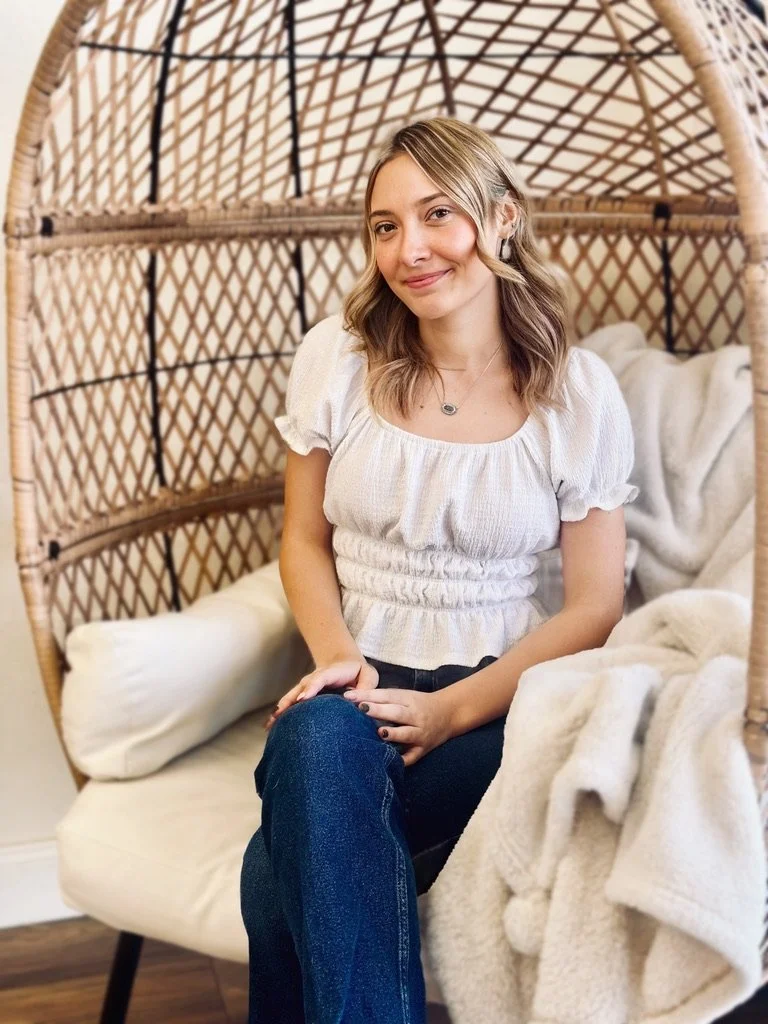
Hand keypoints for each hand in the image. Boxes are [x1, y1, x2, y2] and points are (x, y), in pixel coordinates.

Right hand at [265, 659, 379, 731]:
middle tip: (279, 714)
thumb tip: (354, 700)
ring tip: (270, 724)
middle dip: (289, 701)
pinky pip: (290, 703)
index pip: (319, 679)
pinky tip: (271, 726)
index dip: (311, 688)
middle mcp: (314, 679)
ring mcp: (307, 686)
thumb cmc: (359, 673)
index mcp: (331, 673)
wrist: (346, 663)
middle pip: (300, 688)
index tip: (303, 699)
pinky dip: (281, 713)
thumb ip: (365, 686)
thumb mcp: (368, 676)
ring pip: (291, 696)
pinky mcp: (303, 695)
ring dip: (280, 709)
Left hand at [342, 687, 452, 766]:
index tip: (350, 697)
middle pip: (397, 712)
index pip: (388, 696)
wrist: (449, 714)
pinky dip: (403, 760)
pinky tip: (390, 762)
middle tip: (361, 709)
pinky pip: (412, 757)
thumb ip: (383, 698)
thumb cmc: (419, 704)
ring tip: (379, 733)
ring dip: (393, 734)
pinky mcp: (423, 749)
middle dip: (379, 711)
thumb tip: (354, 696)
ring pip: (407, 734)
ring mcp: (420, 733)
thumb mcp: (405, 696)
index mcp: (409, 700)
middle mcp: (416, 716)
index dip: (369, 696)